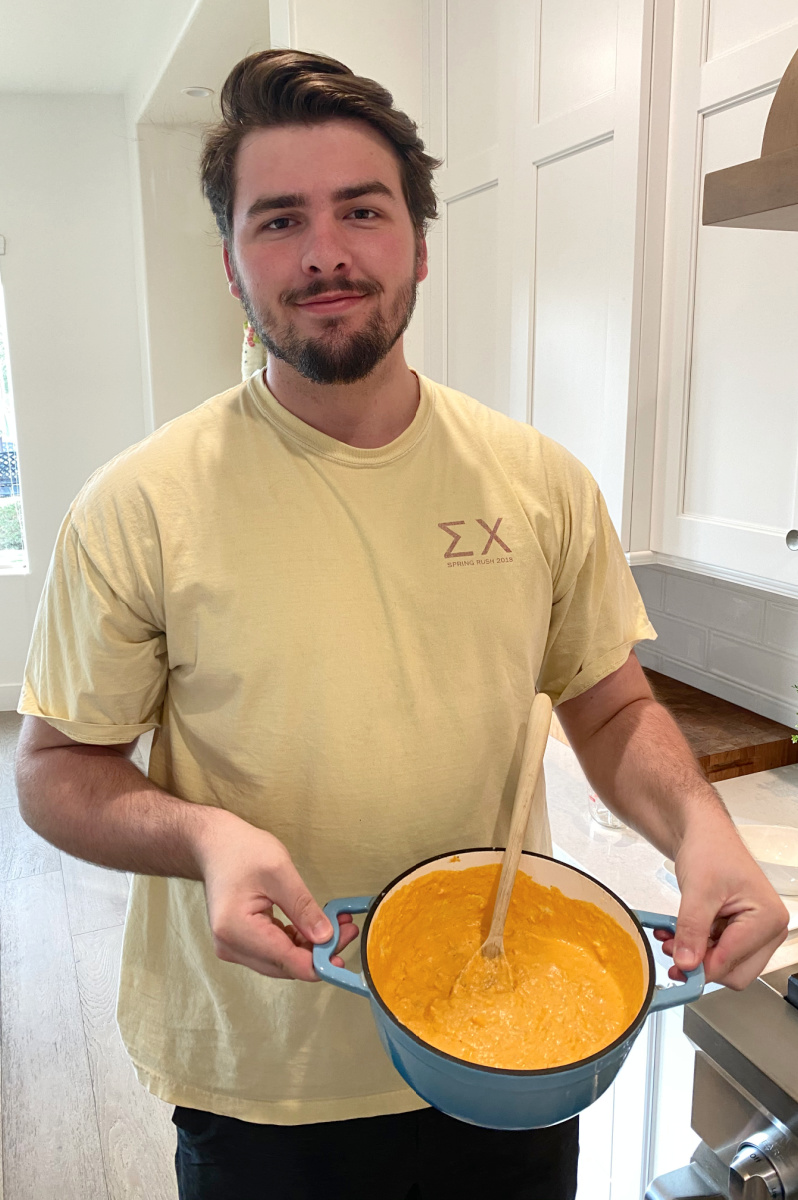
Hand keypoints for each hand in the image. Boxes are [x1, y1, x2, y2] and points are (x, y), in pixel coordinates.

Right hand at [198, 812, 359, 980]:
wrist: (214, 844)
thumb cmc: (241, 850)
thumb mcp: (280, 872)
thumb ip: (303, 908)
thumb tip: (327, 937)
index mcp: (237, 930)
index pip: (288, 961)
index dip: (321, 959)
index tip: (345, 941)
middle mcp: (231, 946)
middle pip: (286, 966)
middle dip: (319, 952)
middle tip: (347, 929)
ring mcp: (233, 947)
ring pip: (282, 962)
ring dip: (309, 948)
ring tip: (336, 925)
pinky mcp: (239, 942)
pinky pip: (273, 952)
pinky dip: (295, 942)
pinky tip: (313, 928)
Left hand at [655, 813, 788, 989]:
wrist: (704, 834)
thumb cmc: (711, 849)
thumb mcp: (698, 890)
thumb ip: (692, 929)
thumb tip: (687, 963)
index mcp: (768, 918)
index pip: (733, 961)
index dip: (703, 967)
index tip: (677, 969)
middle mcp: (769, 930)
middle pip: (734, 972)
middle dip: (701, 963)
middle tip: (672, 950)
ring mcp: (756, 933)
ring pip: (724, 965)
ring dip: (696, 956)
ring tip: (672, 937)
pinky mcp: (741, 933)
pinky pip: (719, 953)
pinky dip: (697, 947)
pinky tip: (679, 934)